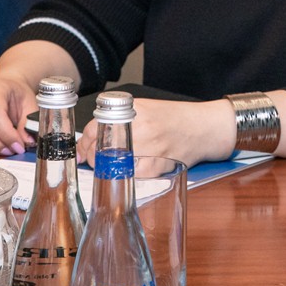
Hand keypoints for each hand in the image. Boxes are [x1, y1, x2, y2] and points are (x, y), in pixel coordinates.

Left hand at [79, 98, 233, 167]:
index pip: (95, 128)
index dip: (84, 143)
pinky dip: (126, 176)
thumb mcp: (145, 109)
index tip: (82, 151)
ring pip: (112, 166)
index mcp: (133, 110)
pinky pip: (130, 177)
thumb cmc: (174, 119)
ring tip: (114, 165)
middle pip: (100, 149)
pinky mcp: (156, 167)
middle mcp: (140, 127)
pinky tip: (132, 171)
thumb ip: (119, 119)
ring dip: (107, 169)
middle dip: (93, 157)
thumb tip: (92, 139)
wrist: (203, 128)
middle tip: (96, 159)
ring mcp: (148, 148)